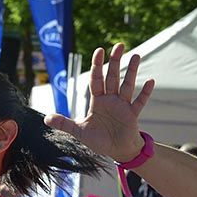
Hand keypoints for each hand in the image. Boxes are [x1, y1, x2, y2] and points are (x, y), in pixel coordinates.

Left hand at [44, 43, 153, 162]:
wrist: (115, 151)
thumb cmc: (98, 140)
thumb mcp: (79, 131)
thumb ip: (64, 123)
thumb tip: (46, 118)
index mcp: (97, 101)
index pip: (96, 79)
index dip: (97, 66)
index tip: (99, 50)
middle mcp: (111, 100)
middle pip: (113, 77)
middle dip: (115, 61)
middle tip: (119, 45)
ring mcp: (123, 106)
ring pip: (127, 85)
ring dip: (131, 71)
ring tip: (136, 56)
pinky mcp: (132, 115)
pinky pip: (139, 102)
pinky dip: (145, 93)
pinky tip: (151, 81)